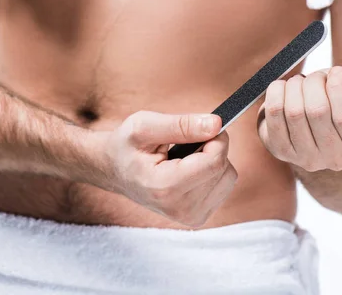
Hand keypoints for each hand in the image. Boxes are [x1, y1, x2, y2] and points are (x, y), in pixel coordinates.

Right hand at [102, 111, 236, 226]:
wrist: (114, 170)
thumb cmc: (126, 145)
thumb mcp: (144, 125)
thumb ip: (181, 124)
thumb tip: (216, 124)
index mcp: (164, 187)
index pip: (215, 162)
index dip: (215, 137)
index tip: (203, 125)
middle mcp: (180, 209)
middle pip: (223, 169)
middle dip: (212, 147)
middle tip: (187, 140)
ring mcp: (190, 217)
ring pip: (228, 177)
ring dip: (212, 160)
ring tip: (184, 157)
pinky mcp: (197, 218)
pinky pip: (223, 186)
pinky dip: (211, 172)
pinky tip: (188, 169)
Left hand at [257, 66, 341, 171]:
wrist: (311, 122)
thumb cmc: (341, 102)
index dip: (338, 87)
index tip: (336, 71)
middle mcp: (335, 159)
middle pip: (317, 111)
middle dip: (314, 83)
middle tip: (316, 76)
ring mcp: (305, 158)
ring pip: (294, 112)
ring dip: (295, 86)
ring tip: (300, 81)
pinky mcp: (280, 150)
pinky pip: (273, 114)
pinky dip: (276, 92)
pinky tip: (284, 87)